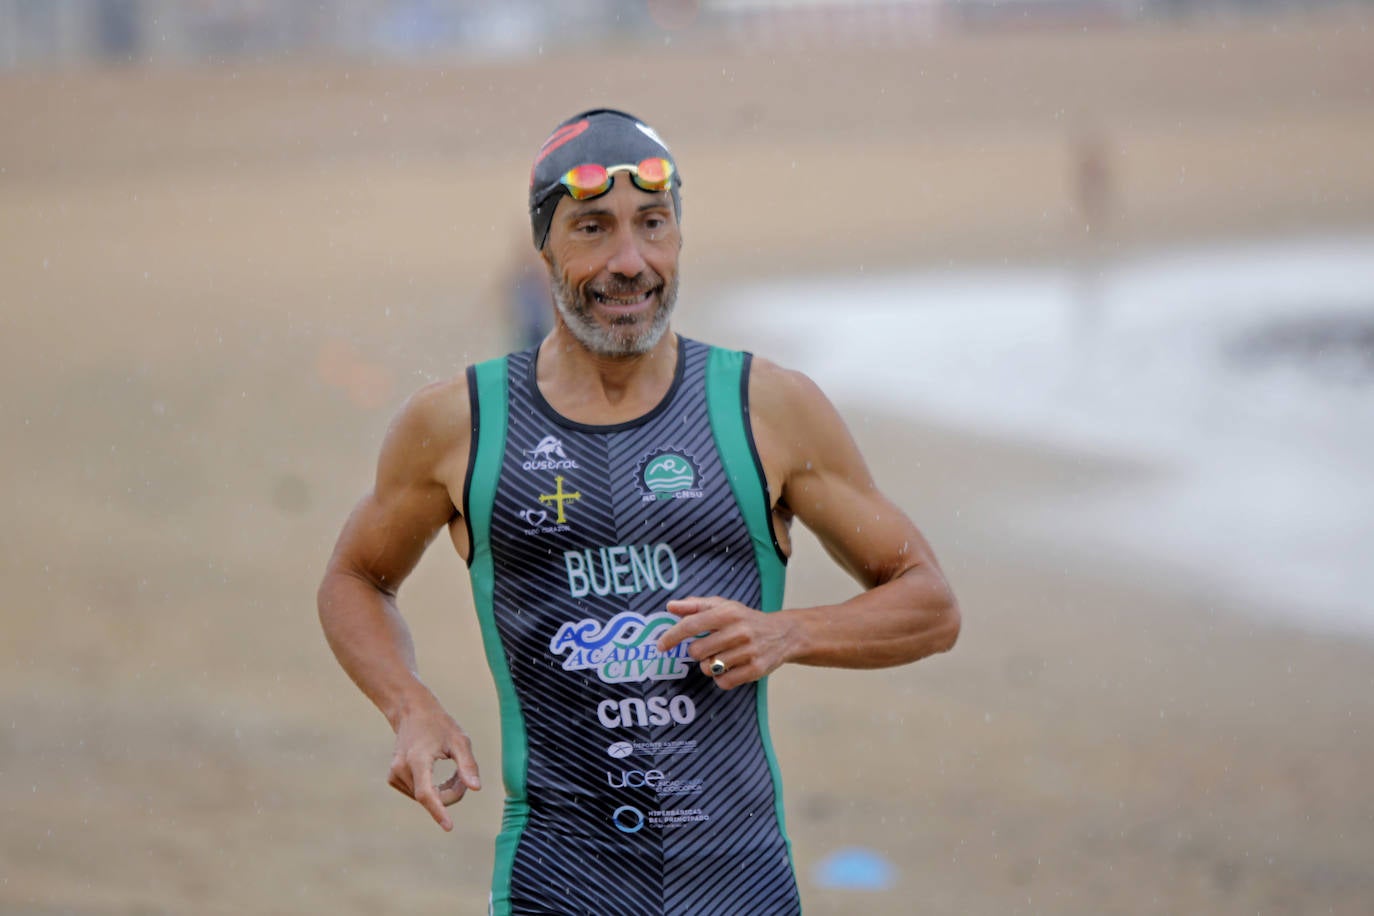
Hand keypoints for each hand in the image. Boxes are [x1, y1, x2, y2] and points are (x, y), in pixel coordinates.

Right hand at [386, 700, 480, 831]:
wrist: (412, 712)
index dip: (438, 811)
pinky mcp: (393, 778)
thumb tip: (475, 789)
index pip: (426, 794)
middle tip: (464, 778)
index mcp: (417, 760)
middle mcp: (401, 769)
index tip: (449, 826)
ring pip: (423, 798)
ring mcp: (394, 774)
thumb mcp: (460, 741)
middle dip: (450, 794)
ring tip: (452, 773)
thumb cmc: (439, 725)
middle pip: (429, 797)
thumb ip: (468, 765)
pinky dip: (430, 790)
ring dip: (441, 792)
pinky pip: (416, 793)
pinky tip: (437, 775)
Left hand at [656, 596, 798, 688]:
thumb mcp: (723, 606)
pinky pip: (723, 682)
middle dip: (696, 652)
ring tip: (721, 657)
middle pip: (697, 651)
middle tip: (707, 648)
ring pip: (709, 668)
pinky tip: (729, 668)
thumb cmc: (745, 619)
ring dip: (709, 665)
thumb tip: (670, 607)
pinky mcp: (755, 670)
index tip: (661, 645)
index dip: (672, 636)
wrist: (783, 634)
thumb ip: (695, 606)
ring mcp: (748, 651)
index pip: (692, 625)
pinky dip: (721, 678)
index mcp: (727, 613)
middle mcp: (739, 631)